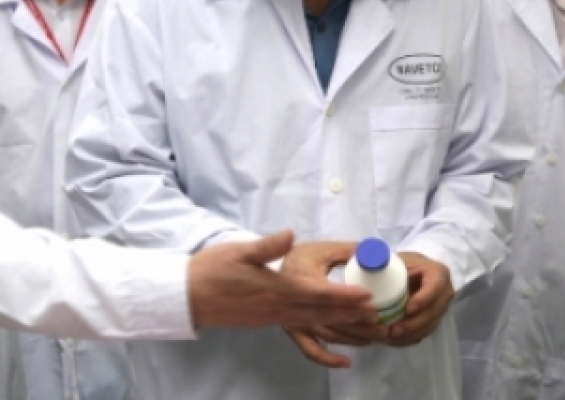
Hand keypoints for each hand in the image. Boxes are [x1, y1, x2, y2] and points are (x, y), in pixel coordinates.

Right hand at [187, 231, 375, 336]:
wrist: (188, 296)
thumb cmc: (212, 269)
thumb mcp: (239, 251)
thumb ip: (267, 246)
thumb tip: (290, 234)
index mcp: (275, 288)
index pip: (318, 293)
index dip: (343, 295)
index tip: (365, 296)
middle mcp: (277, 307)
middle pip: (321, 313)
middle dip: (349, 314)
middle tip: (376, 314)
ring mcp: (271, 317)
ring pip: (311, 322)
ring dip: (337, 323)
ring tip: (359, 324)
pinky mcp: (264, 322)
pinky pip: (298, 329)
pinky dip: (317, 330)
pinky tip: (325, 328)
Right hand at [280, 241, 387, 366]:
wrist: (254, 276)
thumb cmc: (292, 259)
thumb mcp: (314, 249)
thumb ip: (339, 248)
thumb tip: (366, 248)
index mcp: (298, 281)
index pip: (325, 292)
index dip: (347, 296)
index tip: (369, 296)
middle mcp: (294, 306)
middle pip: (330, 316)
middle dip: (357, 319)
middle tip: (380, 318)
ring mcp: (294, 323)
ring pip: (326, 334)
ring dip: (352, 336)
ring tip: (375, 335)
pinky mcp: (293, 333)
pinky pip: (311, 351)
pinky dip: (329, 359)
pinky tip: (347, 362)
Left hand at [386, 252, 453, 346]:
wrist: (416, 270)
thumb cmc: (406, 263)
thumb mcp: (400, 259)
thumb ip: (389, 263)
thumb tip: (368, 265)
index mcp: (438, 274)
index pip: (434, 288)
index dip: (422, 300)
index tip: (407, 309)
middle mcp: (444, 294)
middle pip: (432, 313)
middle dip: (412, 324)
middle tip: (393, 331)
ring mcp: (440, 309)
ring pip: (428, 326)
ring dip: (408, 335)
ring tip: (388, 338)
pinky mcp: (433, 320)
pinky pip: (422, 333)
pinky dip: (407, 339)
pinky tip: (392, 340)